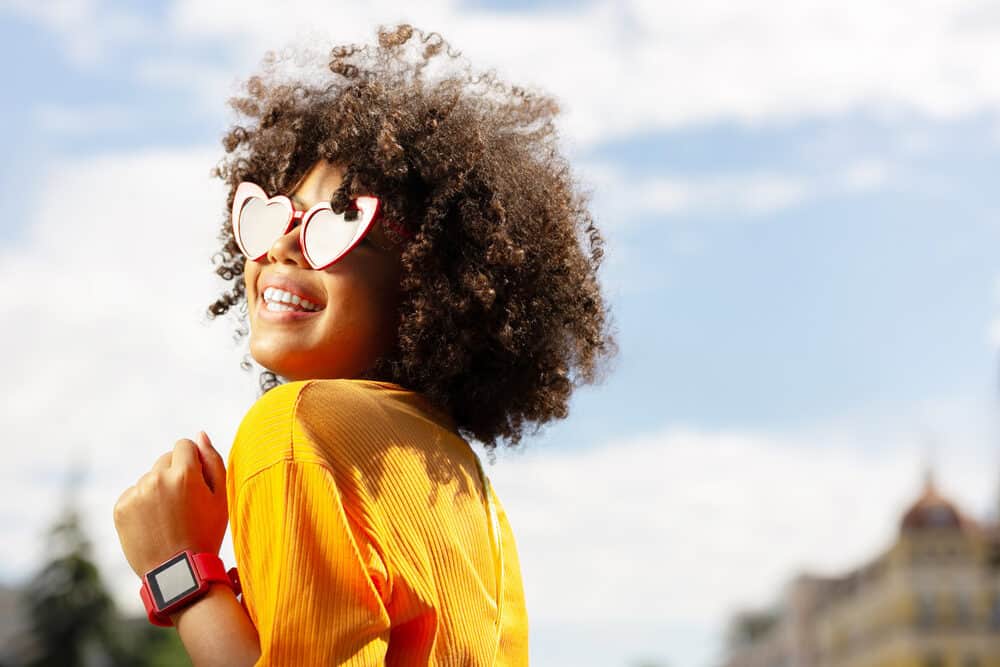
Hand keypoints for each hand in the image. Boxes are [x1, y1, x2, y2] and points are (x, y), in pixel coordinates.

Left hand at [113, 431, 227, 577]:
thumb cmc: (206, 533)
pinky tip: (154, 523)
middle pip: (165, 459)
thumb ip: (213, 460)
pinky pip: (134, 493)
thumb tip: (200, 434)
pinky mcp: (120, 508)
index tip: (196, 484)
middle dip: (175, 474)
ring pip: (150, 477)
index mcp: (184, 473)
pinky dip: (142, 504)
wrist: (178, 573)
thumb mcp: (221, 498)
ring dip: (158, 489)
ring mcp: (136, 493)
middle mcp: (156, 479)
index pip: (184, 445)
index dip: (193, 462)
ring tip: (169, 518)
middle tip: (184, 505)